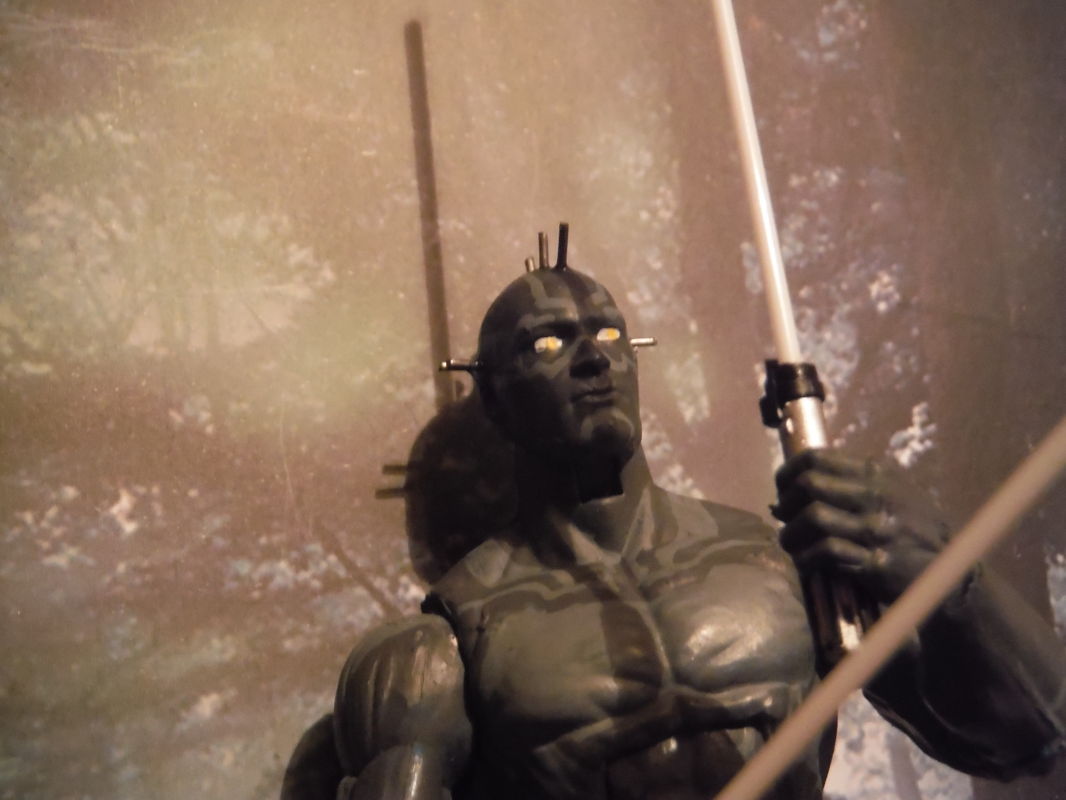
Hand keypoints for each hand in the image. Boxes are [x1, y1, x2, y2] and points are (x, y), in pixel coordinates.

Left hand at [773, 449, 953, 602]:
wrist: (952, 570)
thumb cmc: (912, 528)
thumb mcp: (892, 491)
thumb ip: (849, 483)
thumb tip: (792, 488)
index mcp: (876, 474)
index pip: (815, 458)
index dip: (788, 472)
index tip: (781, 487)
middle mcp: (875, 496)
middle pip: (808, 485)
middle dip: (786, 502)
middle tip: (782, 517)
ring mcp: (876, 529)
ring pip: (812, 518)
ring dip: (791, 534)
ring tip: (790, 543)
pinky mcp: (875, 561)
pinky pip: (826, 553)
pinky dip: (806, 558)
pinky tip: (805, 563)